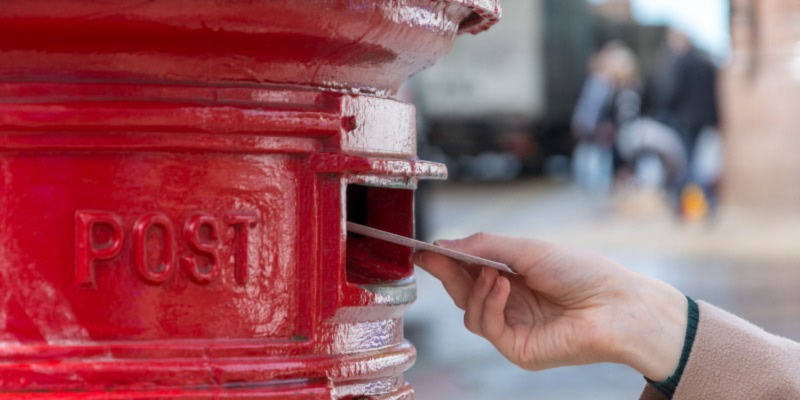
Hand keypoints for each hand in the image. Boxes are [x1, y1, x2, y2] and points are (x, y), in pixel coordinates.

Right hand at [413, 232, 687, 380]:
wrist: (615, 303)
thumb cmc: (580, 271)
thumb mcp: (526, 249)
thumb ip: (483, 247)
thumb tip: (444, 245)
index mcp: (512, 278)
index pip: (469, 271)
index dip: (445, 260)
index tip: (422, 249)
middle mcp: (509, 304)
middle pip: (463, 293)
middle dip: (447, 272)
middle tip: (433, 255)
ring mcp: (513, 328)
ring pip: (469, 313)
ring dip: (475, 288)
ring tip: (494, 273)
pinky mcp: (518, 349)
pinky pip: (487, 327)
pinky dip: (489, 304)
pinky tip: (504, 287)